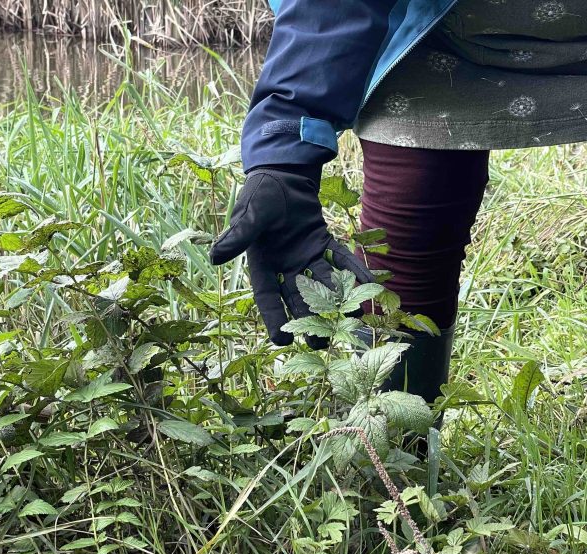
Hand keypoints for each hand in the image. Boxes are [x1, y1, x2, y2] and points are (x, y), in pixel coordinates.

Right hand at [210, 167, 375, 345]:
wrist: (282, 176)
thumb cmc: (261, 195)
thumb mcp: (250, 215)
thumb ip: (240, 235)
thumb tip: (217, 256)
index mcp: (263, 265)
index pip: (269, 297)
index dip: (274, 318)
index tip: (282, 340)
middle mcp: (286, 267)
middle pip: (299, 300)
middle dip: (311, 321)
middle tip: (323, 344)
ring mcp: (307, 258)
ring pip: (323, 285)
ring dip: (338, 302)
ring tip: (352, 319)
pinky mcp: (325, 246)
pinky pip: (342, 261)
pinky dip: (355, 272)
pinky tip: (370, 286)